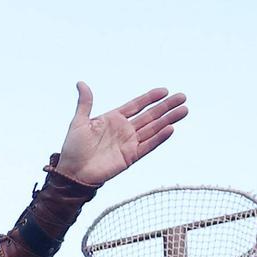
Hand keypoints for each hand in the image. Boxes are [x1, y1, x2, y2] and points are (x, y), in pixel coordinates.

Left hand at [56, 82, 187, 185]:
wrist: (72, 173)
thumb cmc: (73, 149)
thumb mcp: (79, 122)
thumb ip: (85, 103)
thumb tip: (81, 83)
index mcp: (113, 119)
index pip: (136, 105)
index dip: (150, 98)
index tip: (164, 91)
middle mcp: (124, 130)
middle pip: (150, 115)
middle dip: (166, 106)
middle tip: (182, 97)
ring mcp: (129, 143)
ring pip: (153, 129)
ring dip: (168, 120)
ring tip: (184, 110)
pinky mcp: (130, 157)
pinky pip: (148, 146)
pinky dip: (159, 138)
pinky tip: (170, 129)